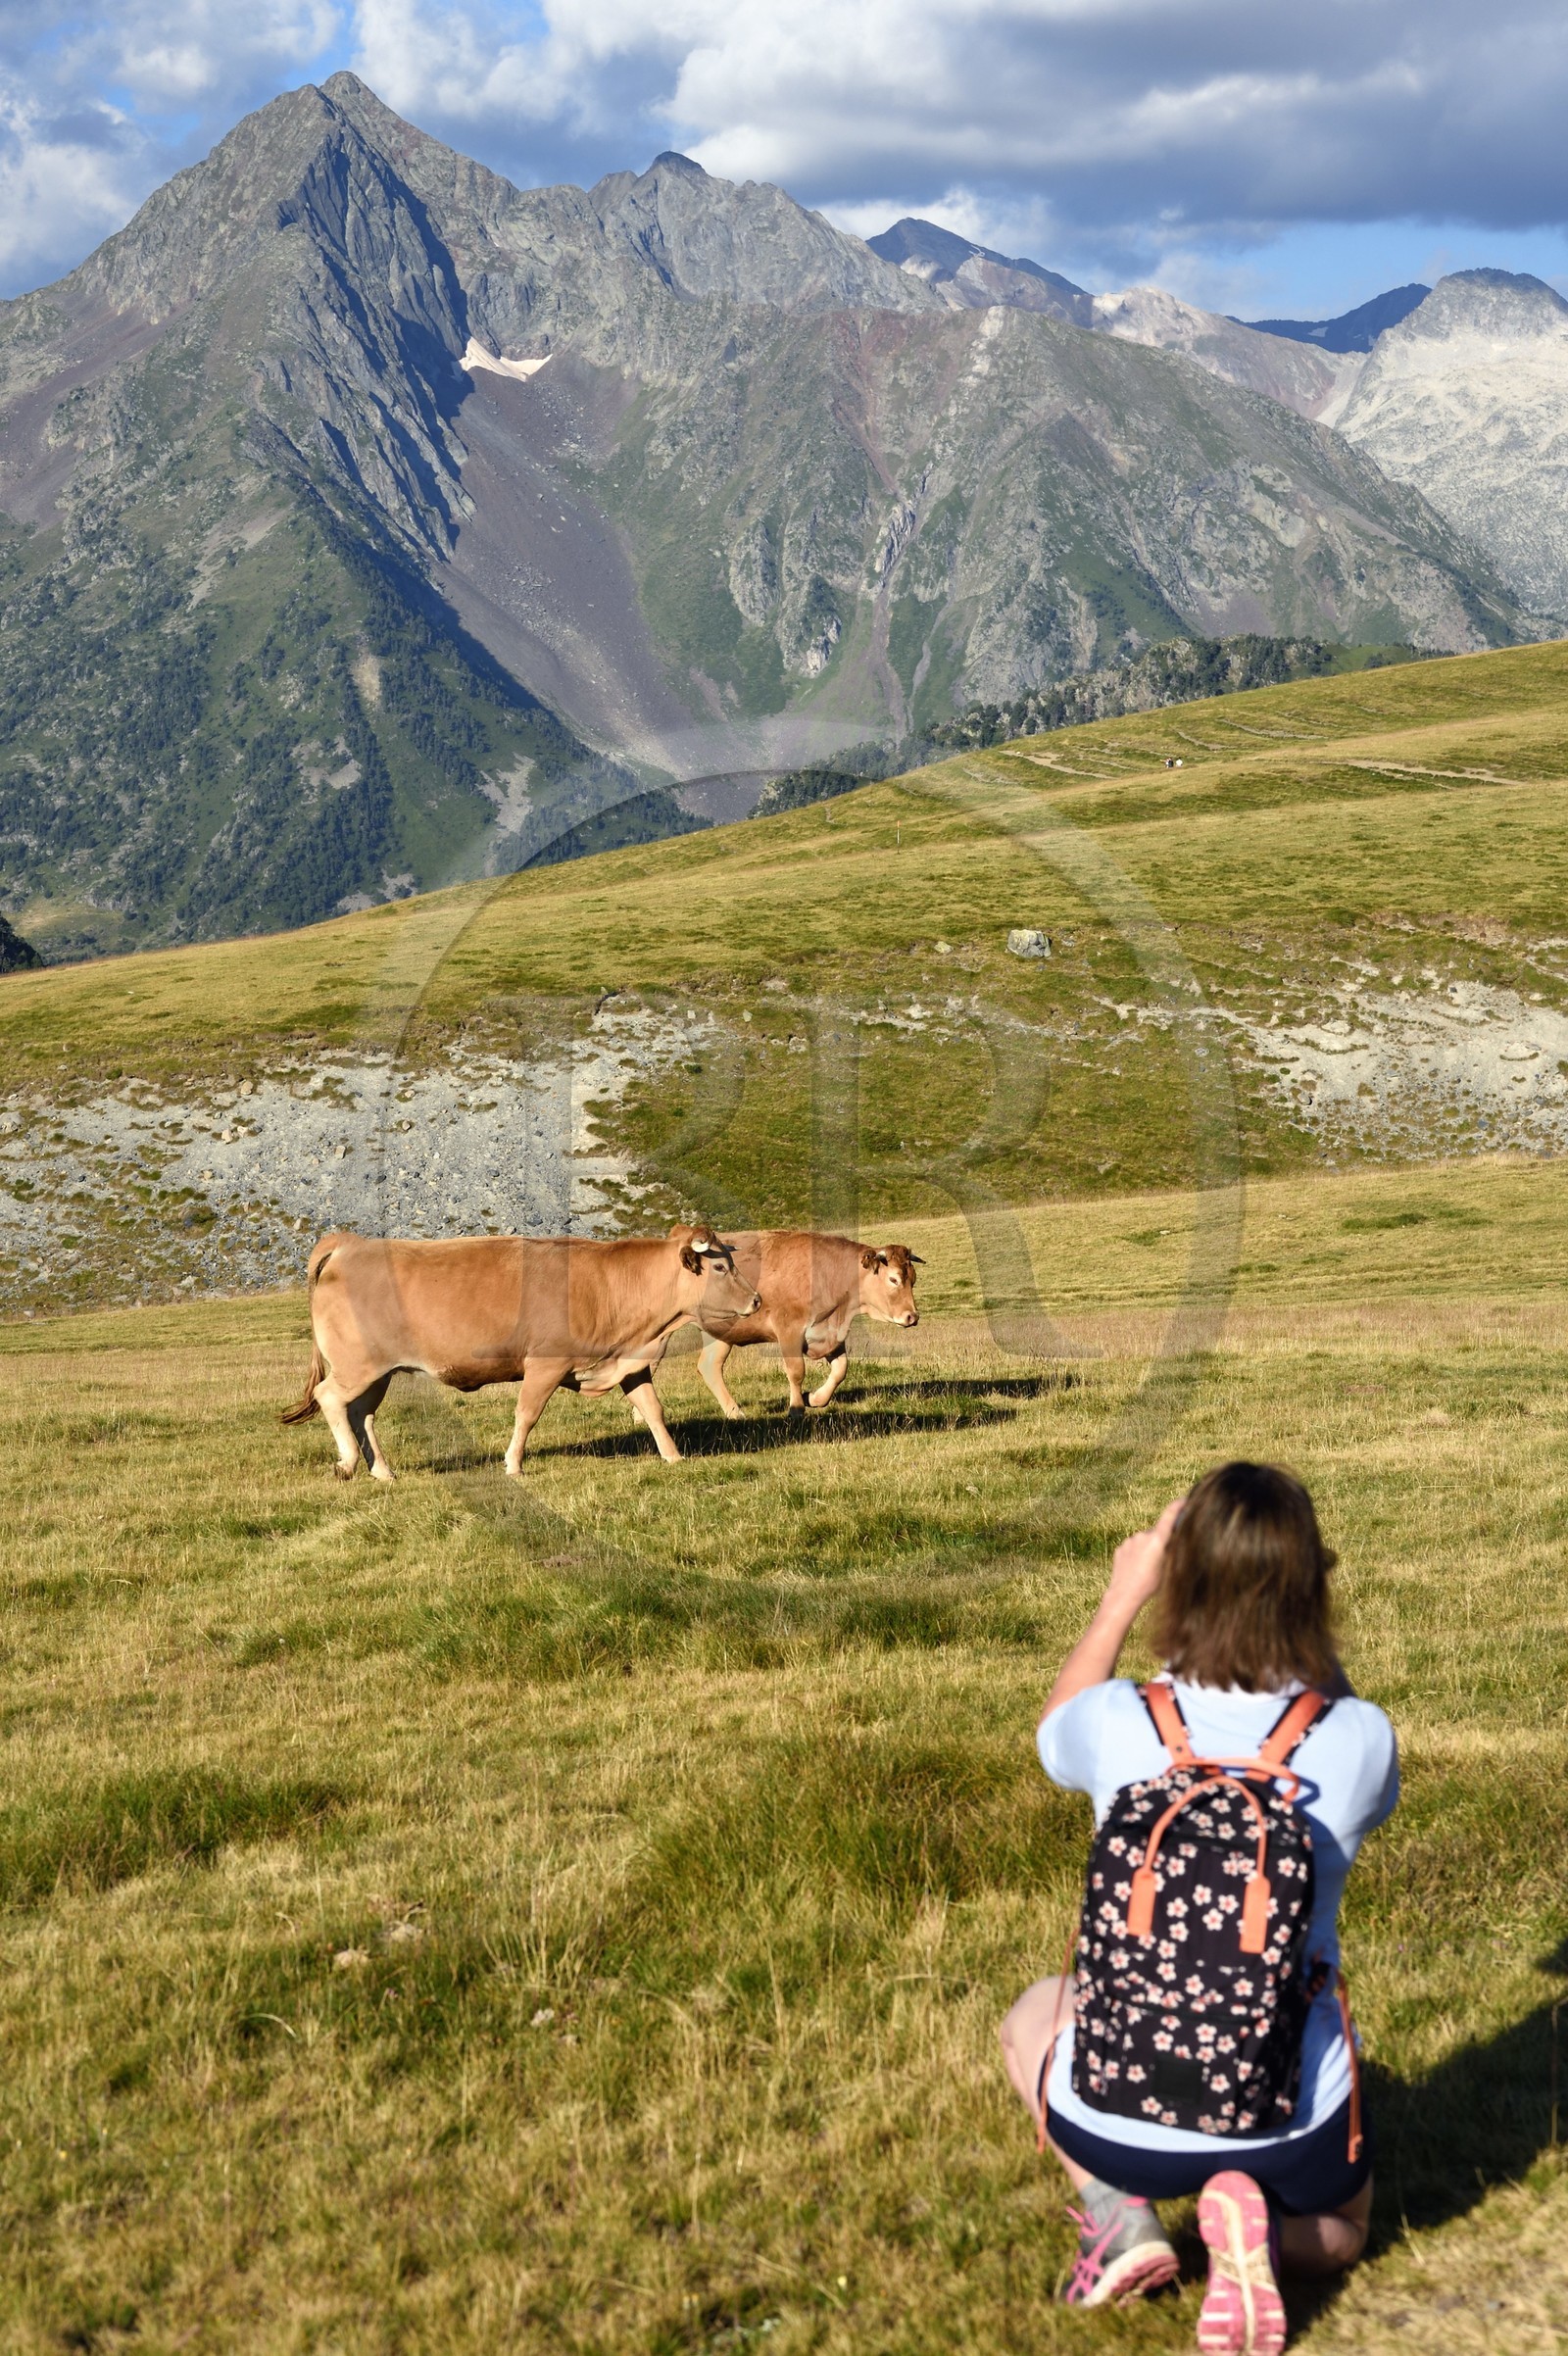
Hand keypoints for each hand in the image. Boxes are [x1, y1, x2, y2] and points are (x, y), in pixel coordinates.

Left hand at [1106, 1497, 1182, 1613]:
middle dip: (1162, 1541)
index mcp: (1157, 1539)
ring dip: (1149, 1549)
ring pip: (1145, 1540)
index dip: (1178, 1506)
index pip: (1169, 1516)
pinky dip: (1138, 1553)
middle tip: (1163, 1558)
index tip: (1184, 1500)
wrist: (1124, 1594)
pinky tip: (1137, 1568)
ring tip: (1147, 1568)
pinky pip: (1133, 1547)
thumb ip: (1172, 1549)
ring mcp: (1130, 1541)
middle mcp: (1142, 1535)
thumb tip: (1175, 1538)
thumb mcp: (1168, 1567)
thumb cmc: (1150, 1585)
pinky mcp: (1121, 1547)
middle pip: (1157, 1532)